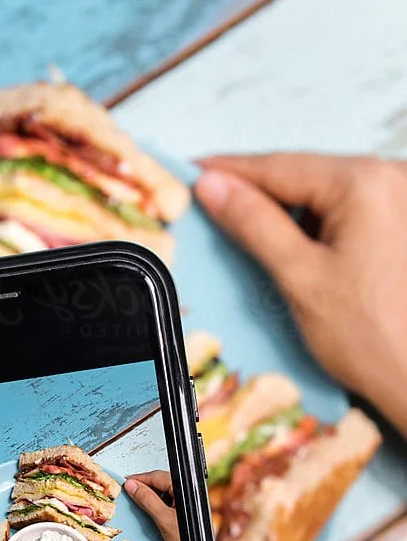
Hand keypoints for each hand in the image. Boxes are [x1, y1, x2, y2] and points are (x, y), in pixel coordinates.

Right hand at [124, 470, 181, 540]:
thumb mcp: (163, 519)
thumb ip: (147, 500)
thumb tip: (132, 486)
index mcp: (186, 490)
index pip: (158, 476)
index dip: (140, 478)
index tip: (126, 482)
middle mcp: (189, 493)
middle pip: (161, 482)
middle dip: (144, 486)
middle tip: (129, 492)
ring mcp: (187, 502)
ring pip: (164, 491)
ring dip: (150, 496)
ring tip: (138, 502)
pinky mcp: (185, 510)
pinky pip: (168, 501)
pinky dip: (157, 504)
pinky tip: (150, 510)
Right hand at [194, 154, 406, 432]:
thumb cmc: (378, 337)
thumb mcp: (299, 276)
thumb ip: (253, 223)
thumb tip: (214, 187)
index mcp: (367, 184)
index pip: (279, 166)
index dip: (228, 171)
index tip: (192, 172)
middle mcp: (395, 180)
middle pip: (305, 175)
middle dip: (257, 192)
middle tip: (208, 204)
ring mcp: (405, 199)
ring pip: (326, 191)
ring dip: (288, 210)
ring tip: (250, 235)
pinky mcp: (405, 222)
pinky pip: (350, 208)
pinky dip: (317, 222)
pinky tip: (295, 246)